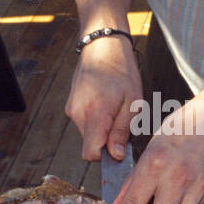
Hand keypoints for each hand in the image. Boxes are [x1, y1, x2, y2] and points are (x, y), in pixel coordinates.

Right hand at [65, 36, 141, 160]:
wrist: (102, 46)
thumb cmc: (122, 71)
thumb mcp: (133, 102)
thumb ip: (122, 131)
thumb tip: (115, 156)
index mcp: (95, 113)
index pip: (91, 153)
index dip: (106, 156)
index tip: (120, 148)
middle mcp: (78, 114)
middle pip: (91, 145)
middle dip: (107, 141)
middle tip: (123, 121)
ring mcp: (71, 109)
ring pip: (88, 135)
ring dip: (103, 130)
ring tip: (116, 108)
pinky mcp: (70, 106)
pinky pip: (85, 123)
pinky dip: (96, 121)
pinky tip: (106, 104)